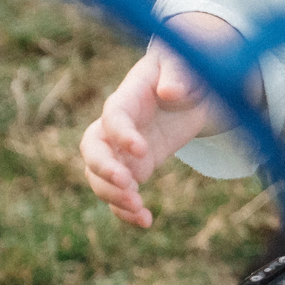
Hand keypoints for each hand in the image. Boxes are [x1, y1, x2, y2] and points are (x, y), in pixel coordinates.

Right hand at [80, 13, 249, 228]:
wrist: (192, 89)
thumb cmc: (185, 69)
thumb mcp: (185, 63)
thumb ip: (178, 74)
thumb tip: (170, 92)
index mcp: (128, 96)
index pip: (113, 116)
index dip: (121, 134)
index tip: (143, 150)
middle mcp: (117, 126)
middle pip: (92, 149)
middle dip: (103, 169)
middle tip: (129, 184)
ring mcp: (122, 150)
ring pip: (98, 177)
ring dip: (112, 196)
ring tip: (139, 209)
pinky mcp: (136, 167)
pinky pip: (120, 193)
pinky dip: (125, 211)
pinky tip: (145, 222)